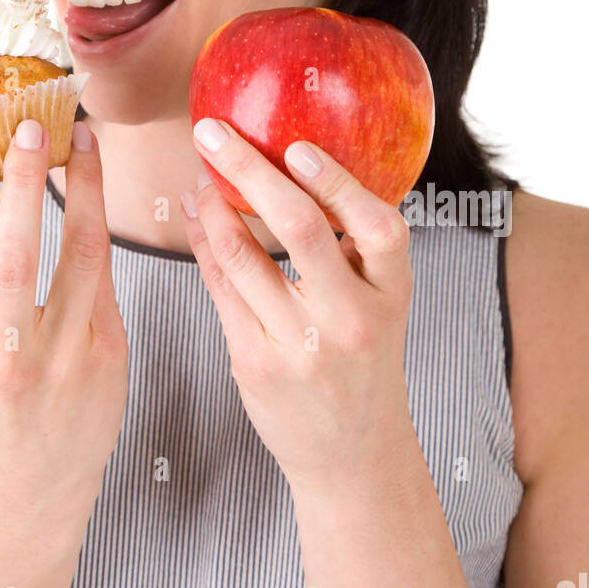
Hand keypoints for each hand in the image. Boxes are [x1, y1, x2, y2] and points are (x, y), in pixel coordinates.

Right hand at [0, 121, 128, 515]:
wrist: (35, 478)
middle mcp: (3, 356)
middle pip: (11, 255)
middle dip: (22, 182)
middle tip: (29, 128)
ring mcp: (61, 359)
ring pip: (80, 254)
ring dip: (83, 187)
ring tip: (83, 140)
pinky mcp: (107, 357)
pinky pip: (105, 275)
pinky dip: (100, 223)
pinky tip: (99, 186)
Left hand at [180, 118, 415, 493]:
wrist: (354, 455)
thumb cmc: (364, 362)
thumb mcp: (382, 303)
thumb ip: (355, 245)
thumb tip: (297, 161)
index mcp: (392, 296)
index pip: (379, 228)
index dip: (338, 183)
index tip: (298, 146)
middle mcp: (351, 320)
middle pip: (300, 229)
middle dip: (250, 170)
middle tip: (215, 132)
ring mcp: (301, 346)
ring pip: (244, 256)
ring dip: (213, 205)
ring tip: (200, 173)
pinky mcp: (256, 364)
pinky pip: (220, 288)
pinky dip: (204, 244)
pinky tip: (196, 217)